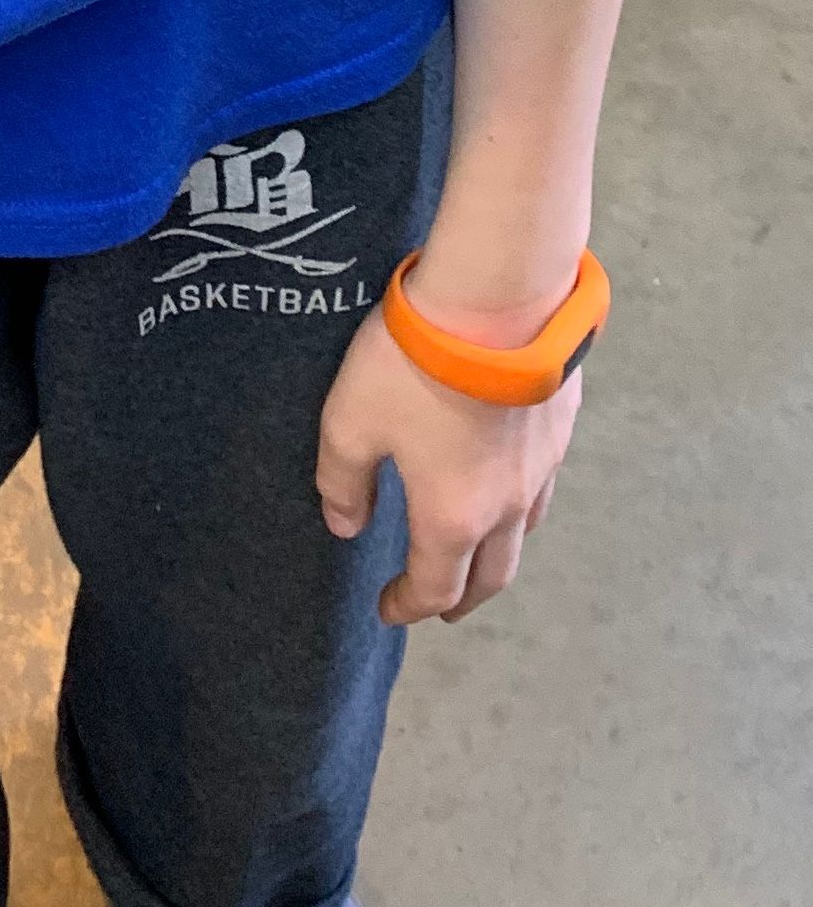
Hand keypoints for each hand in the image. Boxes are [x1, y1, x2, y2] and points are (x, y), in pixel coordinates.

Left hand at [316, 303, 579, 623]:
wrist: (495, 296)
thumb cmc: (414, 364)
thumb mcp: (350, 422)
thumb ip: (344, 482)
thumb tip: (346, 525)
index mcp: (454, 516)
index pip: (436, 587)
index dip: (409, 606)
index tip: (387, 610)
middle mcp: (508, 503)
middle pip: (493, 576)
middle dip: (464, 599)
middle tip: (443, 608)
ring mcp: (543, 464)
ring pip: (527, 531)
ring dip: (499, 554)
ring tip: (480, 551)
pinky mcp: (562, 422)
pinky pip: (544, 482)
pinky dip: (522, 502)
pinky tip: (509, 476)